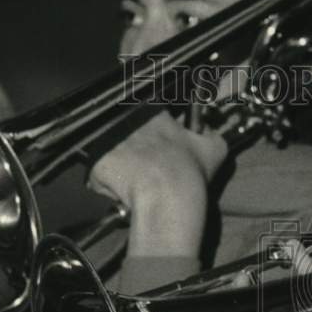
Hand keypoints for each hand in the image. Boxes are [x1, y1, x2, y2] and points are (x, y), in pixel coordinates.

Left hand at [88, 111, 228, 259]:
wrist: (167, 196)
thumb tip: (210, 129)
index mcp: (155, 116)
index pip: (149, 115)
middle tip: (147, 166)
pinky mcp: (96, 163)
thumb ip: (212, 134)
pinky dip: (107, 183)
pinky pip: (98, 173)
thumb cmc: (189, 173)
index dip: (154, 132)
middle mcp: (128, 123)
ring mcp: (109, 142)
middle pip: (126, 132)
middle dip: (134, 146)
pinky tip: (122, 193)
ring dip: (120, 164)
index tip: (160, 146)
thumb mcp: (215, 150)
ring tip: (134, 182)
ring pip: (111, 151)